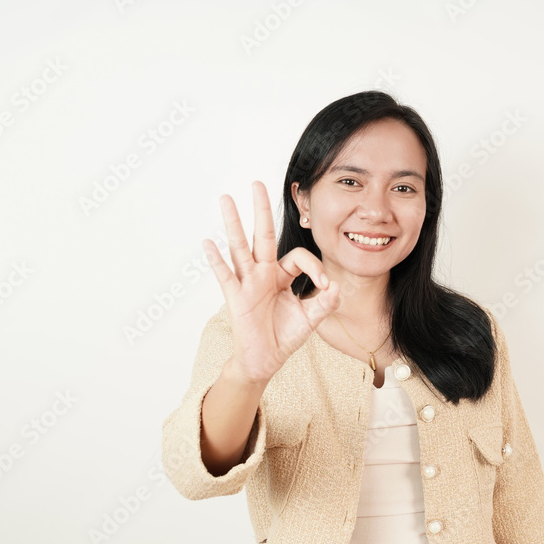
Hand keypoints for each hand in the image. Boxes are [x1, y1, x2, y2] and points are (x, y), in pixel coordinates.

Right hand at [202, 181, 339, 383]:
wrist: (265, 360)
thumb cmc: (285, 336)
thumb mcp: (311, 318)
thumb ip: (326, 302)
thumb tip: (335, 286)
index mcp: (281, 275)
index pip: (298, 257)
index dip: (315, 267)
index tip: (325, 285)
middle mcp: (263, 274)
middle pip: (262, 235)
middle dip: (260, 209)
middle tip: (257, 183)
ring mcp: (247, 283)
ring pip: (240, 247)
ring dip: (233, 223)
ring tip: (226, 199)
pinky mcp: (236, 298)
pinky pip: (225, 275)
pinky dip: (216, 260)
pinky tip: (208, 242)